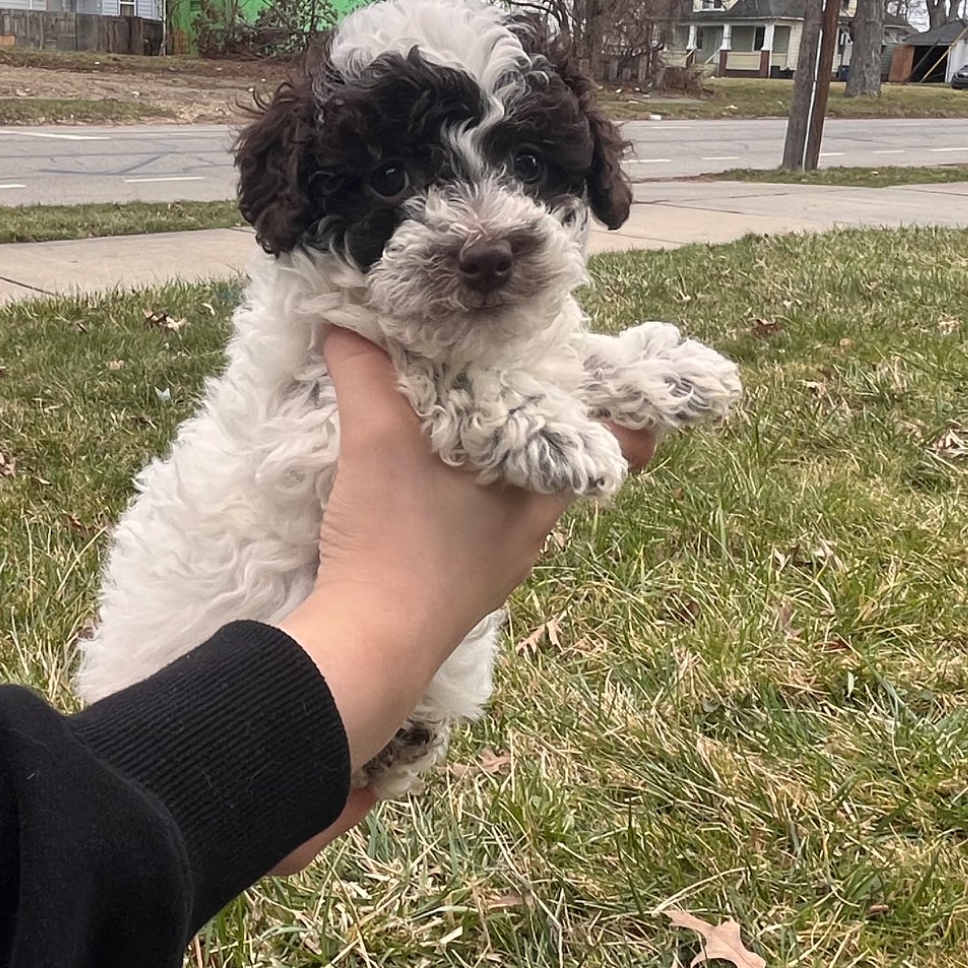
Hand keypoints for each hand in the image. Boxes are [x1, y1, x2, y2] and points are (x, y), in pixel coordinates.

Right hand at [280, 328, 652, 777]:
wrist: (369, 650)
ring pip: (516, 494)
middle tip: (500, 368)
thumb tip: (343, 318)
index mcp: (543, 489)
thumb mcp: (376, 438)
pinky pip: (478, 525)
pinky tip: (417, 481)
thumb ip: (365, 369)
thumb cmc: (397, 541)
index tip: (592, 361)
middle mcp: (535, 529)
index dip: (621, 401)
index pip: (624, 440)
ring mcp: (500, 563)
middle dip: (536, 411)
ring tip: (451, 414)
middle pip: (560, 457)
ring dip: (492, 456)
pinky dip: (460, 495)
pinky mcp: (462, 586)